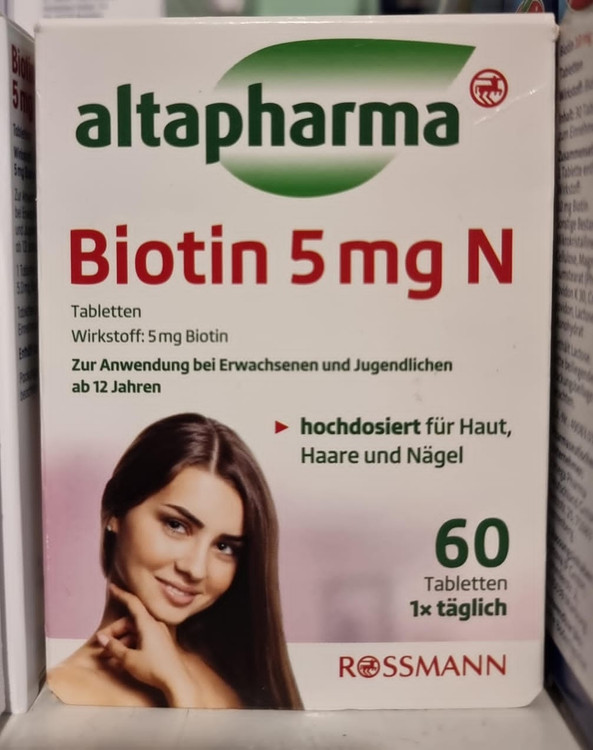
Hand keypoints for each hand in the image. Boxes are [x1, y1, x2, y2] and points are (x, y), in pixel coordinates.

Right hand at [95, 583, 200, 705]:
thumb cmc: (154, 668)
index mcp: (148, 623)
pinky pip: (142, 638)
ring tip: (108, 655)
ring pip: (135, 631)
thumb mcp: (129, 659)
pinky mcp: (161, 642)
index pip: (133, 602)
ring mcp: (159, 633)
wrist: (176, 680)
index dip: (121, 594)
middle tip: (101, 644)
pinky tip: (121, 658)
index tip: (112, 586)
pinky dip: (131, 644)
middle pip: (130, 621)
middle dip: (114, 631)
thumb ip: (114, 647)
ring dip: (121, 640)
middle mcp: (155, 624)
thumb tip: (101, 638)